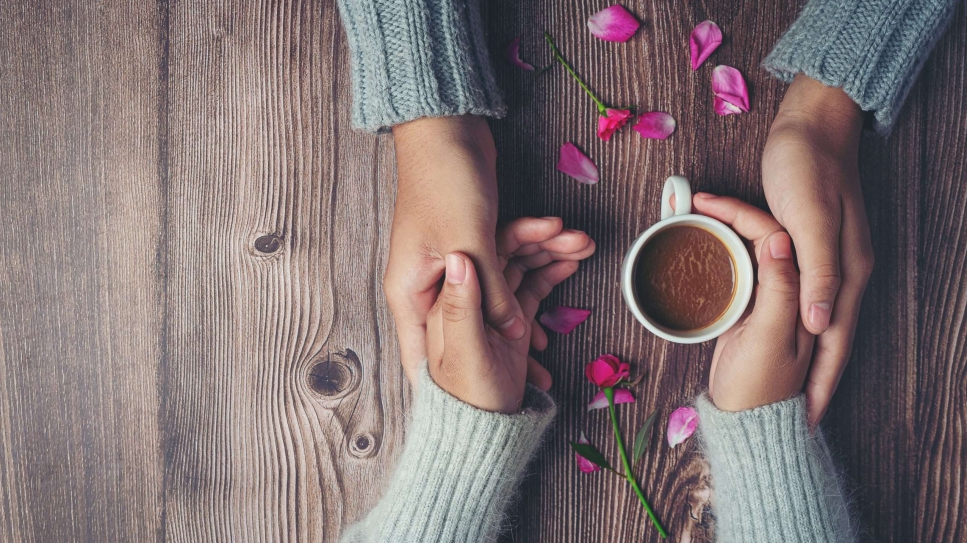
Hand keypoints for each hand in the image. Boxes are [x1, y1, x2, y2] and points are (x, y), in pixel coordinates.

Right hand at [386, 117, 595, 388]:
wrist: (447, 128)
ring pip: (496, 297)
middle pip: (467, 330)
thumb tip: (516, 331)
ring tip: (562, 336)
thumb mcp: (469, 243)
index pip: (422, 353)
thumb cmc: (446, 184)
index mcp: (412, 291)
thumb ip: (489, 292)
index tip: (468, 415)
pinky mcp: (474, 244)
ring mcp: (452, 264)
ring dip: (534, 299)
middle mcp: (429, 283)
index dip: (442, 387)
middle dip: (507, 350)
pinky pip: (507, 272)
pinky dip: (536, 273)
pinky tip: (563, 277)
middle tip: (538, 383)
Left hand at [426, 218, 593, 412]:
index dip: (519, 234)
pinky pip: (528, 290)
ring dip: (551, 255)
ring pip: (520, 270)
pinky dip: (549, 276)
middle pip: (505, 256)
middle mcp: (466, 298)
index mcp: (448, 299)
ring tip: (584, 246)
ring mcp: (488, 310)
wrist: (482, 434)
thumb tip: (459, 259)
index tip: (551, 226)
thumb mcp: (465, 355)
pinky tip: (569, 266)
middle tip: (580, 237)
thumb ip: (462, 308)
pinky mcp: (506, 324)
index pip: (484, 252)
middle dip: (544, 244)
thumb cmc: (467, 399)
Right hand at [693, 194, 814, 410]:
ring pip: (750, 249)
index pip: (778, 236)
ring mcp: (774, 298)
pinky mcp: (753, 310)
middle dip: (731, 214)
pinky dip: (719, 252)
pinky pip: (739, 268)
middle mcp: (797, 289)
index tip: (707, 202)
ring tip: (693, 213)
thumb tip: (778, 237)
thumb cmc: (760, 386)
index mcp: (811, 293)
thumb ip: (781, 288)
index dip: (743, 213)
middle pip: (763, 237)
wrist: (744, 422)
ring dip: (723, 230)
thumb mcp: (771, 336)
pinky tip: (700, 244)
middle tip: (694, 201)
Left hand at [762, 75, 873, 424]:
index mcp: (846, 271)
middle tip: (802, 418)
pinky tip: (789, 332)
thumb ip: (818, 272)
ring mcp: (832, 259)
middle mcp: (844, 271)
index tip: (810, 420)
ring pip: (821, 321)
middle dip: (819, 381)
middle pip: (832, 340)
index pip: (835, 342)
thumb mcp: (809, 220)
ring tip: (796, 389)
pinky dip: (801, 323)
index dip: (824, 383)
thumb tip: (821, 326)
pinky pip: (809, 297)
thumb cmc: (806, 168)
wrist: (812, 124)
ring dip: (811, 358)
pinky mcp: (815, 246)